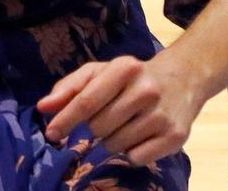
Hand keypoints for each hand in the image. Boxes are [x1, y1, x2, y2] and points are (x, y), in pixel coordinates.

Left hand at [37, 52, 203, 165]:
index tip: (51, 133)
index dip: (65, 120)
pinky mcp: (174, 137)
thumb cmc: (132, 77)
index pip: (86, 101)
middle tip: (102, 121)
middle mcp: (145, 90)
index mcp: (124, 68)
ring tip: (122, 126)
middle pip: (99, 127)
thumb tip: (44, 107)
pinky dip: (130, 153)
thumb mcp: (102, 72)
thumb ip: (70, 87)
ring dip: (110, 141)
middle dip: (92, 130)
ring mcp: (161, 115)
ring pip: (115, 145)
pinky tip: (138, 137)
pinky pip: (136, 158)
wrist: (183, 79)